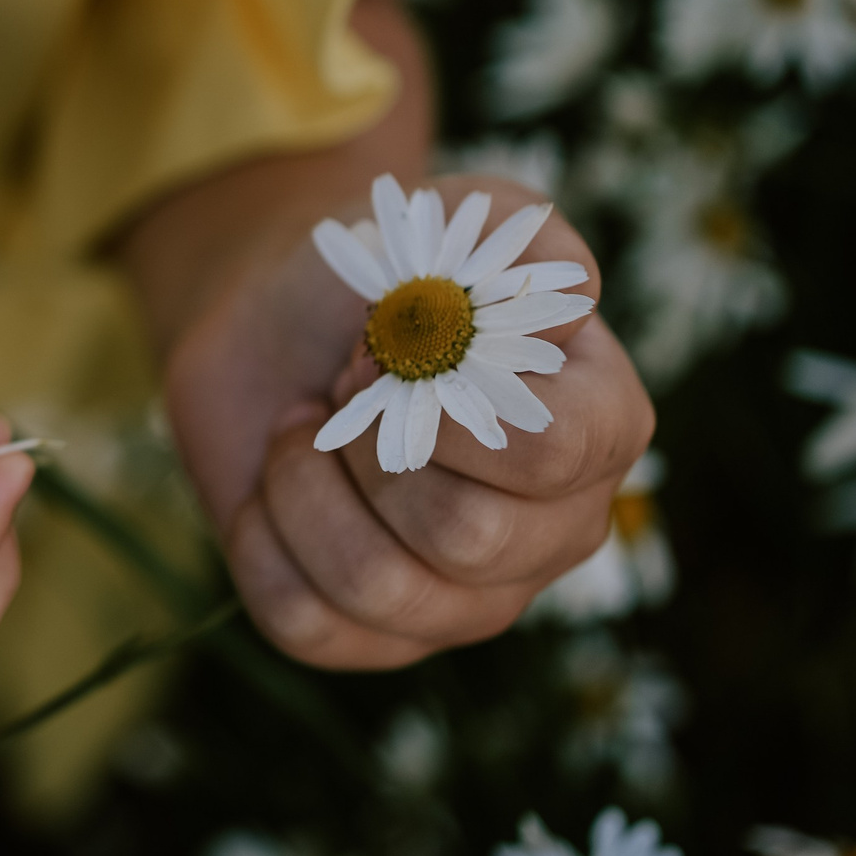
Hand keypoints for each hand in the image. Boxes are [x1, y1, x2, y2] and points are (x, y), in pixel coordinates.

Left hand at [161, 175, 653, 668]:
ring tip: (304, 433)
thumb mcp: (457, 219)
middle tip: (344, 391)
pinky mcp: (373, 636)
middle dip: (371, 447)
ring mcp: (468, 599)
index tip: (392, 348)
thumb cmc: (384, 269)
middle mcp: (553, 531)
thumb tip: (564, 310)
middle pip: (468, 540)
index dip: (451, 404)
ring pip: (379, 589)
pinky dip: (257, 538)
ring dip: (304, 486)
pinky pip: (300, 621)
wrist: (278, 321)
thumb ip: (524, 244)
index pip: (555, 453)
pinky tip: (273, 487)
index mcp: (599, 429)